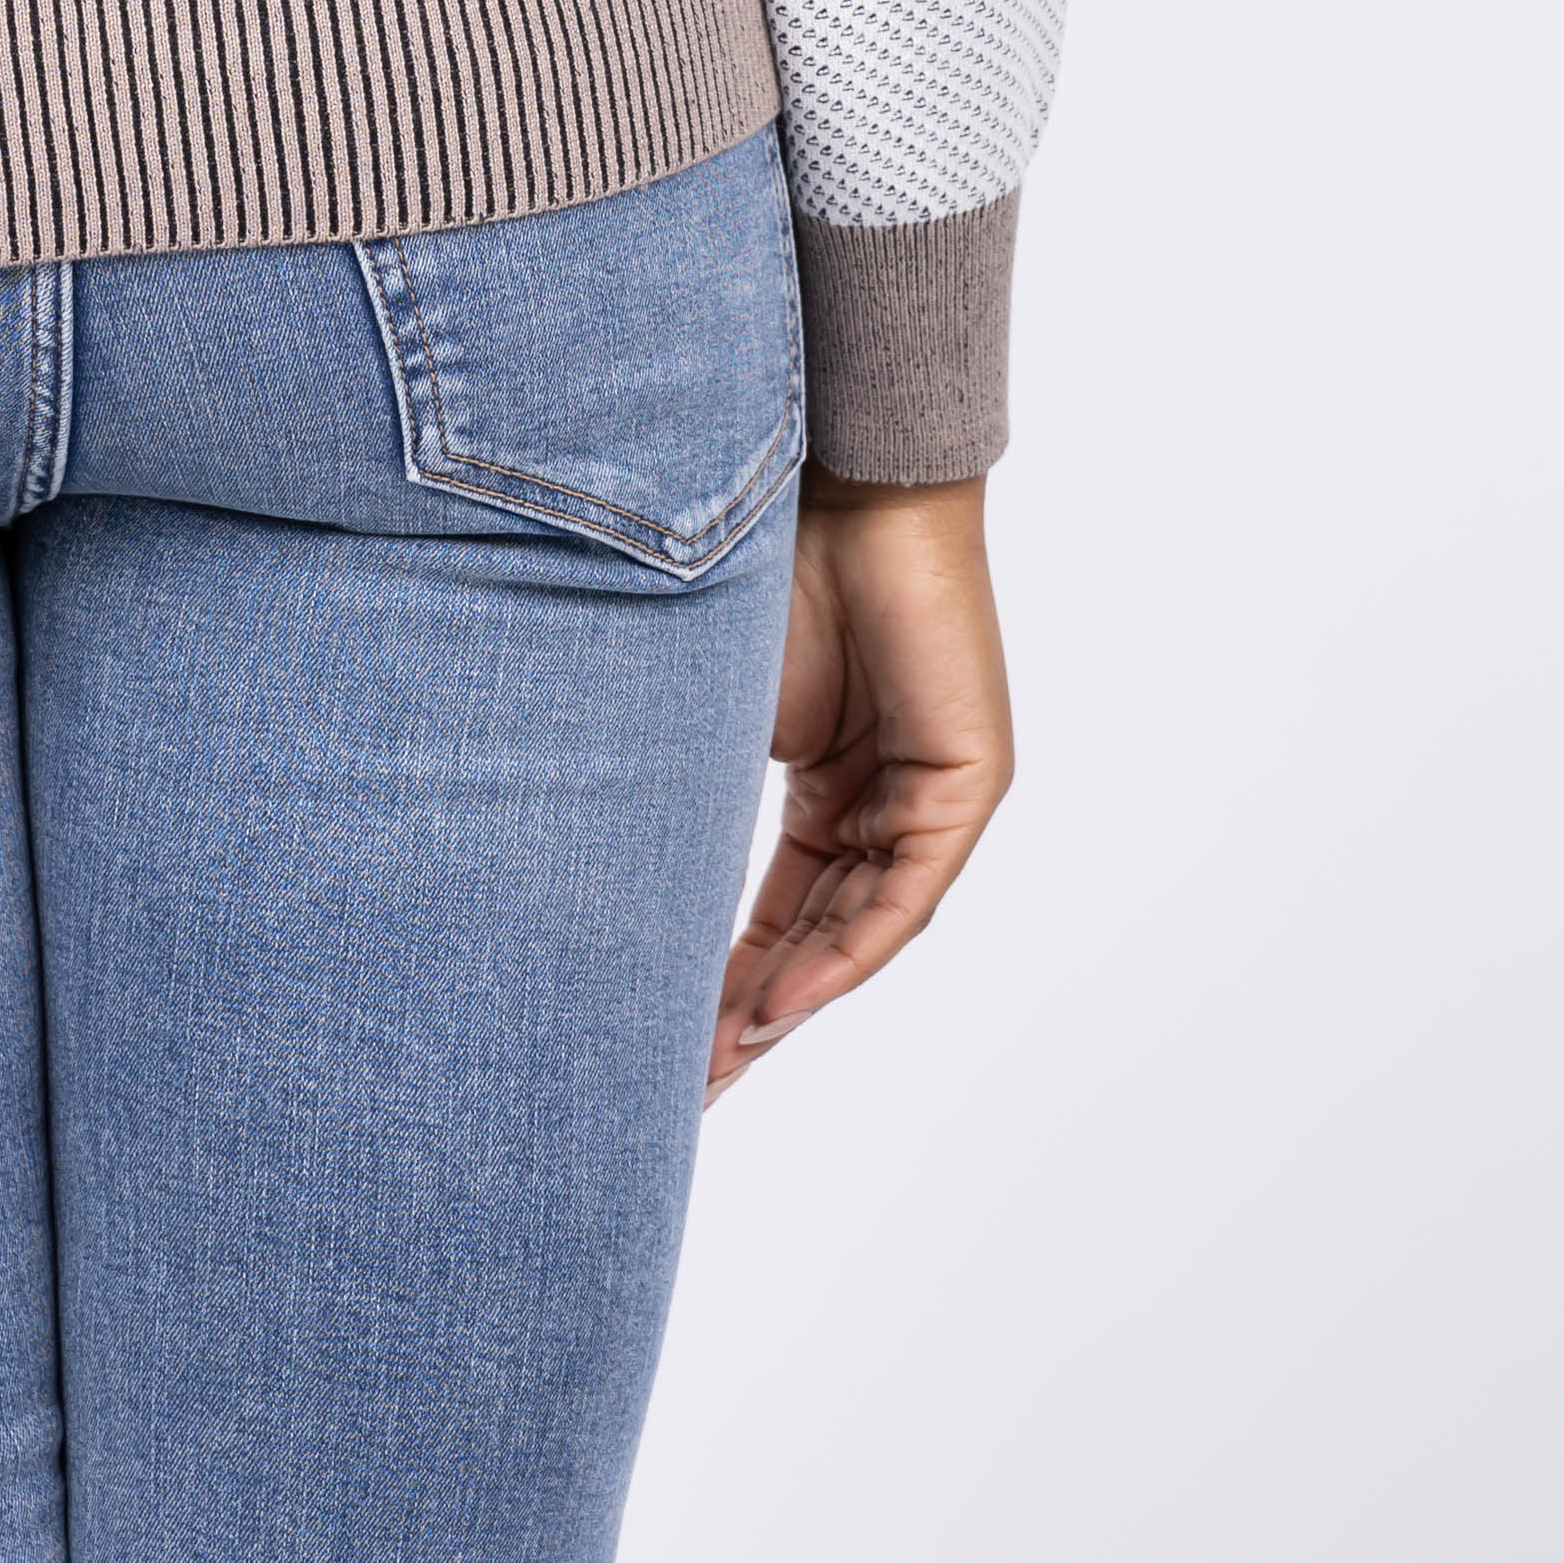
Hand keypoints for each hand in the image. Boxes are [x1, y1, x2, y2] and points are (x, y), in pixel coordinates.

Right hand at [708, 473, 1012, 1104]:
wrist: (831, 477)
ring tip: (722, 1060)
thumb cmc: (755, 564)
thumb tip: (598, 869)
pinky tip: (786, 1002)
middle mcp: (883, 795)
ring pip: (862, 927)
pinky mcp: (965, 780)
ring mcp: (929, 791)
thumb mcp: (713, 711)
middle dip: (752, 1013)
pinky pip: (907, 893)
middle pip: (821, 934)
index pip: (782, 909)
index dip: (725, 979)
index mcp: (827, 780)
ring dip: (793, 999)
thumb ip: (691, 797)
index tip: (665, 1043)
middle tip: (688, 1085)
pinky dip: (847, 951)